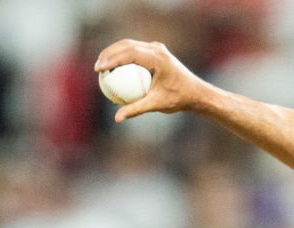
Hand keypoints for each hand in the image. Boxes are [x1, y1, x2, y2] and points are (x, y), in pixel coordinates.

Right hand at [94, 39, 210, 122]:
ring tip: (101, 66)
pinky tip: (114, 69)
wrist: (196, 93)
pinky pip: (136, 51)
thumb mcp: (157, 105)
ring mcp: (157, 48)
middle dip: (108, 53)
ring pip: (129, 45)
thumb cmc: (178, 99)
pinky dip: (123, 57)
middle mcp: (157, 49)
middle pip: (126, 45)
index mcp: (158, 58)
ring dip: (114, 53)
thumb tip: (117, 118)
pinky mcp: (156, 51)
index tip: (99, 69)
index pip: (129, 53)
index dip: (111, 59)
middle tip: (96, 68)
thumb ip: (136, 109)